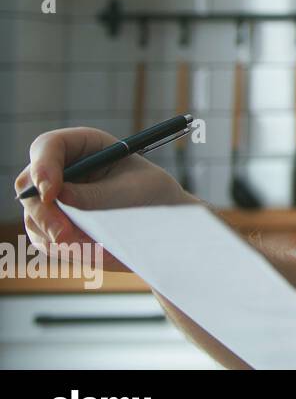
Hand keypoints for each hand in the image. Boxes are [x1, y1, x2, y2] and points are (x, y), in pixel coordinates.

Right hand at [13, 126, 198, 272]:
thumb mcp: (132, 192)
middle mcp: (62, 169)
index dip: (43, 167)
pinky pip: (45, 241)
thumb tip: (57, 196)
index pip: (48, 146)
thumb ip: (95, 194)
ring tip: (99, 247)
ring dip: (58, 237)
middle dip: (44, 212)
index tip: (52, 192)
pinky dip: (69, 250)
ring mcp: (54, 198)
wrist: (164, 226)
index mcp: (84, 146)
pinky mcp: (54, 225)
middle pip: (28, 185)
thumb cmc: (155, 196)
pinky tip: (101, 252)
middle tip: (64, 235)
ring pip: (34, 217)